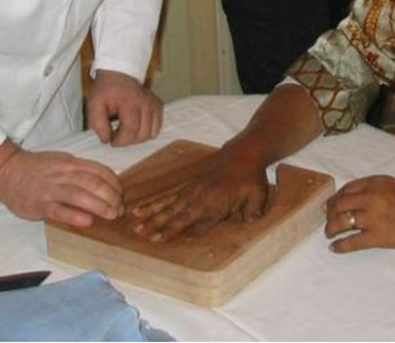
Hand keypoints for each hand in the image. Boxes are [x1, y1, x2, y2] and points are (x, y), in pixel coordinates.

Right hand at [0, 140, 122, 226]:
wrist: (6, 172)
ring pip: (79, 195)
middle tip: (120, 209)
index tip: (122, 195)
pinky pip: (59, 211)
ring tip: (111, 215)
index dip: (115, 184)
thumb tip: (106, 185)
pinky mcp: (40, 205)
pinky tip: (87, 221)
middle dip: (112, 197)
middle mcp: (63, 174)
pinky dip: (75, 216)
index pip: (100, 171)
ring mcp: (51, 189)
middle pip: (94, 183)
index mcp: (71, 163)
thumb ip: (81, 171)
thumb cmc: (38, 169)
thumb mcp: (62, 162)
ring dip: (99, 206)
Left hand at [86, 69, 162, 145]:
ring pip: (151, 133)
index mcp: (129, 102)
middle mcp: (145, 103)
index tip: (111, 140)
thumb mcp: (94, 104)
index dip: (121, 140)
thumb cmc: (105, 90)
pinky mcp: (158, 105)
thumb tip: (106, 139)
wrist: (118, 73)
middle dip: (128, 141)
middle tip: (117, 135)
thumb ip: (97, 123)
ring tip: (126, 132)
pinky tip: (137, 128)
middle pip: (142, 134)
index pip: (131, 129)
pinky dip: (147, 132)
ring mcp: (154, 104)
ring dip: (138, 138)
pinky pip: (157, 127)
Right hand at [128, 144, 269, 240]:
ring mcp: (192, 190)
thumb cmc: (251, 177)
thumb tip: (248, 223)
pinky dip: (155, 203)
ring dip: (153, 216)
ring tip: (136, 226)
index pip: (198, 225)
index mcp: (217, 204)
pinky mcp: (189, 185)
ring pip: (169, 206)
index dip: (183, 234)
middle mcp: (201, 198)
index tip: (166, 242)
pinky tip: (142, 207)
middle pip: (178, 216)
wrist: (244, 152)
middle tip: (145, 237)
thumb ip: (252, 211)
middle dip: (161, 227)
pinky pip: (169, 196)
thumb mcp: (258, 195)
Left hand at [323, 175, 394, 252]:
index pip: (347, 189)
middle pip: (340, 204)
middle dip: (330, 214)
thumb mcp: (394, 186)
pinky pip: (352, 242)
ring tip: (329, 234)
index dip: (335, 198)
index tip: (329, 205)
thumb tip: (350, 201)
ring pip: (341, 222)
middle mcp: (372, 197)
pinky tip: (335, 248)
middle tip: (327, 220)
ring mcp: (374, 217)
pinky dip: (340, 246)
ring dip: (331, 229)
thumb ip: (373, 190)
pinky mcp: (379, 237)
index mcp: (376, 182)